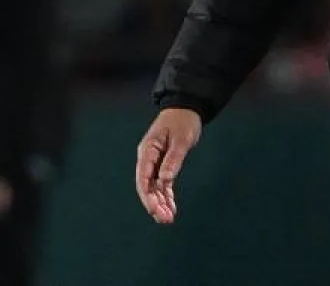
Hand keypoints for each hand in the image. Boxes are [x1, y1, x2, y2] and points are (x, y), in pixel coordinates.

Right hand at [136, 107, 201, 223]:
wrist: (187, 108)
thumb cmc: (183, 121)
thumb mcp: (181, 138)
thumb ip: (173, 159)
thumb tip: (164, 180)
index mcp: (148, 150)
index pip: (143, 178)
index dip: (147, 196)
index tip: (155, 210)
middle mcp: (148, 158)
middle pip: (147, 186)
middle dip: (154, 204)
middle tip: (166, 219)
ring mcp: (154, 162)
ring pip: (154, 188)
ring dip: (161, 203)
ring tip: (169, 219)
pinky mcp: (163, 165)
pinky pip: (162, 184)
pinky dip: (166, 196)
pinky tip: (171, 209)